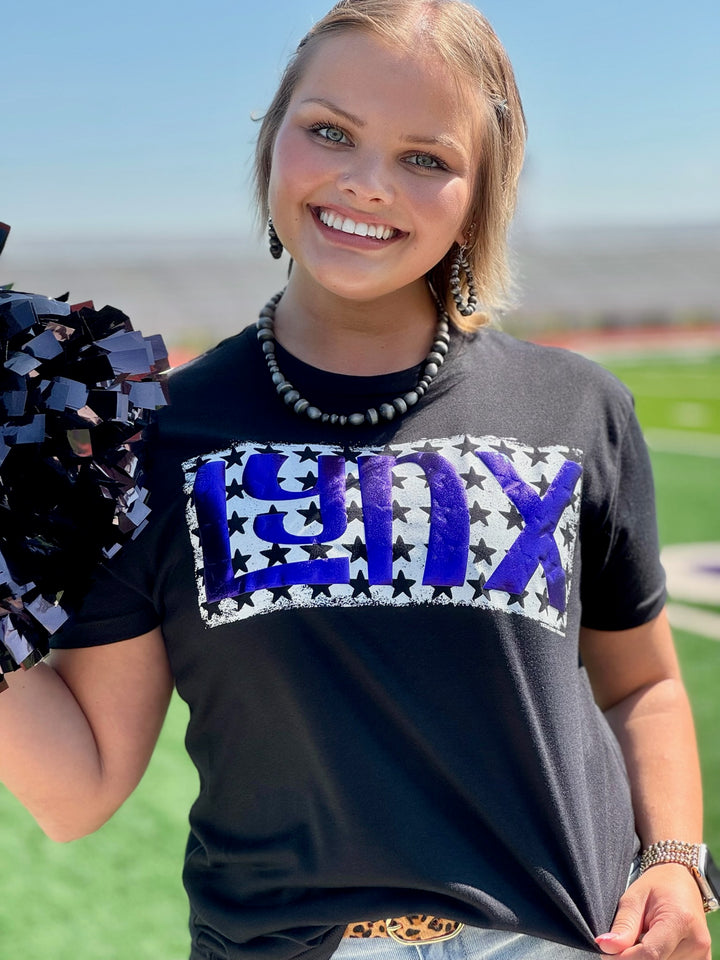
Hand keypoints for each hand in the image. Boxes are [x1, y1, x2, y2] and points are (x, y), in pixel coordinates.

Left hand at [595, 863, 711, 957]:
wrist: (682, 882)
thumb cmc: (657, 886)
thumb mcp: (634, 897)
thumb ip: (623, 925)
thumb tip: (607, 947)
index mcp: (680, 920)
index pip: (650, 954)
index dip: (624, 957)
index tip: (607, 953)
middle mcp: (696, 941)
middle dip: (635, 955)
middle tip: (628, 938)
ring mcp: (703, 953)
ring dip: (647, 957)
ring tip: (646, 936)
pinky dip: (660, 958)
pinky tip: (656, 944)